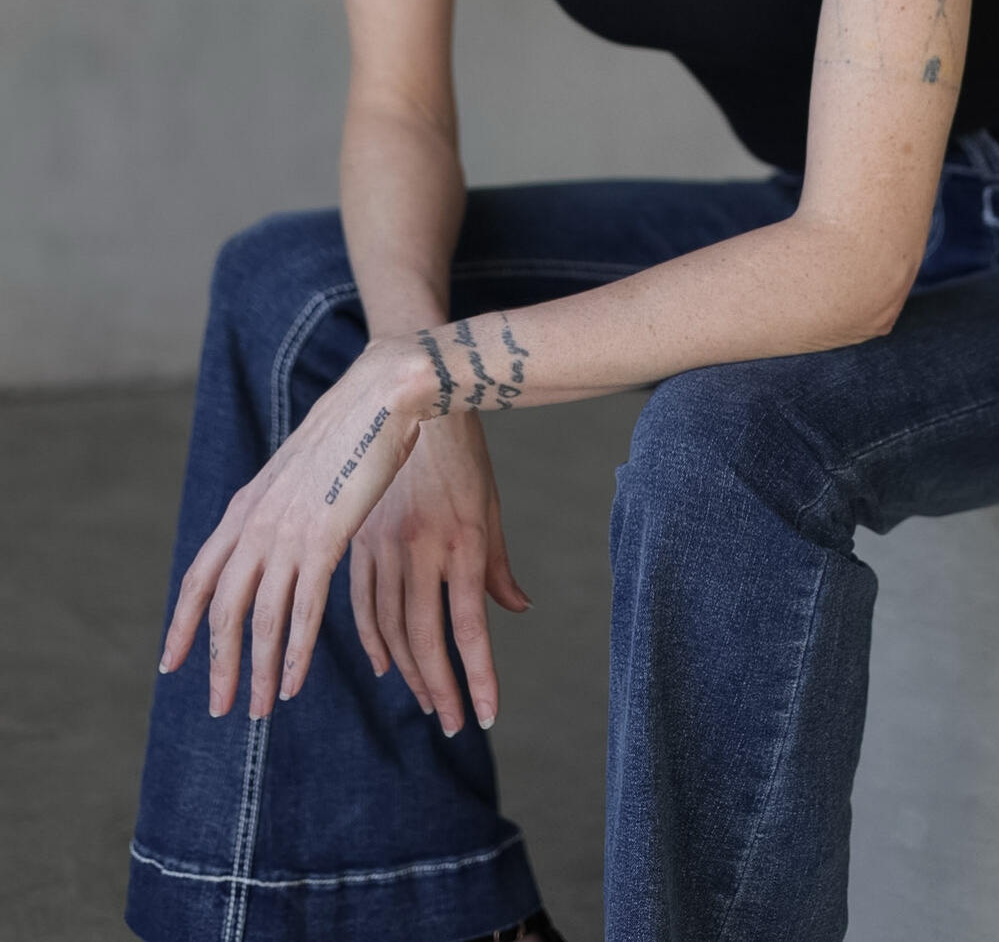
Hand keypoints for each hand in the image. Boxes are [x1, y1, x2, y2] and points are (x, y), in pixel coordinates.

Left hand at [157, 334, 427, 718]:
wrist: (382, 395)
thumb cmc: (352, 429)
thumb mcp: (299, 470)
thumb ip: (282, 505)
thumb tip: (280, 528)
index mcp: (247, 506)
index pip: (200, 576)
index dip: (184, 622)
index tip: (171, 662)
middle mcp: (255, 523)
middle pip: (223, 610)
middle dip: (218, 664)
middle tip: (218, 707)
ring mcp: (286, 532)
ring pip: (259, 620)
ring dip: (257, 670)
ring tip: (259, 709)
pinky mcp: (322, 539)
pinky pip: (301, 611)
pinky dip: (293, 653)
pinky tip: (292, 682)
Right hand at [349, 409, 532, 734]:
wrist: (413, 399)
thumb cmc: (461, 453)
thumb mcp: (488, 506)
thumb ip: (499, 566)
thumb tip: (518, 610)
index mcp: (462, 542)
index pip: (469, 629)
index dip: (477, 678)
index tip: (483, 716)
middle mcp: (422, 550)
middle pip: (426, 639)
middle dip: (440, 689)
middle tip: (452, 722)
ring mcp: (384, 546)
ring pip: (392, 628)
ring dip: (410, 672)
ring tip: (429, 701)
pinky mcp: (358, 538)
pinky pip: (361, 603)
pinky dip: (373, 639)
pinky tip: (386, 664)